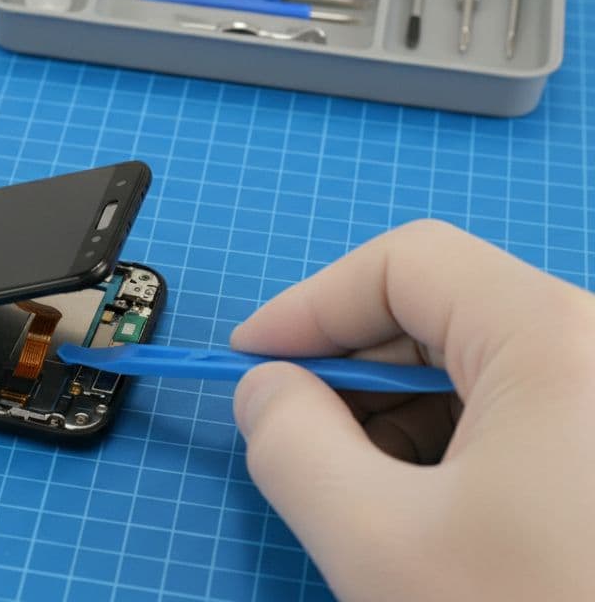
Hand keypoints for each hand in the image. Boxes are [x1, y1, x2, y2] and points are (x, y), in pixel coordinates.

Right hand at [230, 219, 594, 600]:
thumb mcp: (376, 542)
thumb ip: (287, 443)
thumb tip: (267, 388)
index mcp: (556, 338)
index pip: (404, 264)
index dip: (308, 306)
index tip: (248, 366)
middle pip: (450, 310)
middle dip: (357, 369)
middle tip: (301, 440)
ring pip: (490, 365)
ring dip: (407, 414)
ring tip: (374, 496)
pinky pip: (537, 411)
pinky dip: (467, 444)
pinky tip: (447, 517)